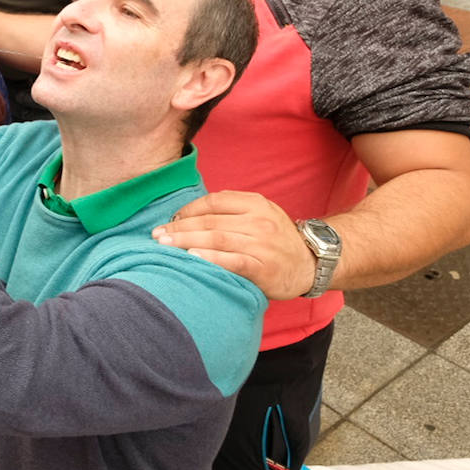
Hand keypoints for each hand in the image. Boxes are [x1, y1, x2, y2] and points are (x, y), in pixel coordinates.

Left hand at [151, 190, 313, 299]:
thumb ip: (231, 211)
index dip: (187, 211)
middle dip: (179, 228)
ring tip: (165, 246)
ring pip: (216, 239)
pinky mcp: (263, 267)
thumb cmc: (276, 240)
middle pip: (209, 222)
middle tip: (157, 235)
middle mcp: (259, 221)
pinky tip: (191, 259)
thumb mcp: (260, 215)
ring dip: (185, 243)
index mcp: (255, 203)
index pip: (213, 202)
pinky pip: (231, 261)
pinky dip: (210, 259)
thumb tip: (187, 216)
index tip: (170, 221)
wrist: (312, 263)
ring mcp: (262, 244)